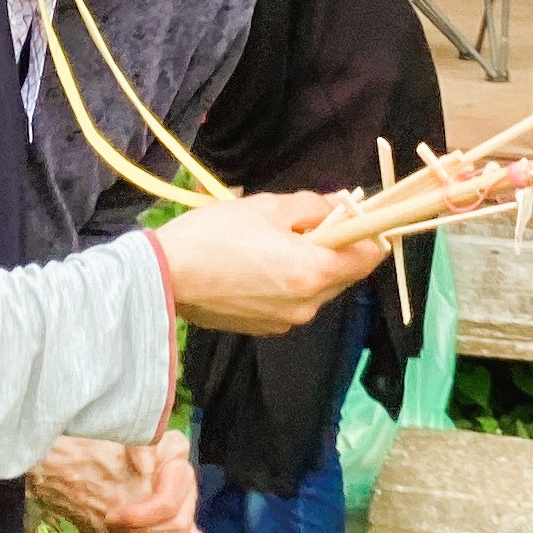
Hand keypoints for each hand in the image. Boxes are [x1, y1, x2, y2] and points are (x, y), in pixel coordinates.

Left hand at [29, 430, 206, 532]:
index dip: (140, 517)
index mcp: (175, 458)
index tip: (110, 516)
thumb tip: (145, 467)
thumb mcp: (116, 444)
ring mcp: (187, 506)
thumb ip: (135, 447)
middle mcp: (185, 483)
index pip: (167, 502)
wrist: (89, 473)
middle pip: (179, 525)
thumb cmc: (102, 456)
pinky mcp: (183, 528)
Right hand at [151, 193, 388, 336]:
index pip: (369, 256)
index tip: (355, 215)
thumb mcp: (267, 207)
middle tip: (306, 223)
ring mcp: (288, 322)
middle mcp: (309, 304)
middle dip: (337, 248)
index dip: (369, 232)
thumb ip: (312, 206)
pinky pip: (294, 303)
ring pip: (319, 289)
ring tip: (274, 244)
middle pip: (346, 274)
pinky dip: (289, 284)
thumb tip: (341, 203)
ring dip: (311, 266)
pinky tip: (258, 268)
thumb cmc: (214, 236)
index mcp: (314, 271)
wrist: (162, 279)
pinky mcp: (266, 330)